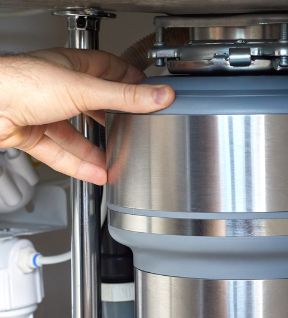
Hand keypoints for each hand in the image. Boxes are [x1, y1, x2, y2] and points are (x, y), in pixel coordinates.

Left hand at [0, 48, 173, 184]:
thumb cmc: (22, 83)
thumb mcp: (84, 90)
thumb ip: (125, 97)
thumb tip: (160, 96)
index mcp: (72, 68)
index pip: (108, 69)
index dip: (128, 79)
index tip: (147, 91)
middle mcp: (58, 89)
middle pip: (94, 106)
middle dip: (114, 121)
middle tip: (134, 131)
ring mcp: (45, 113)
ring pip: (78, 135)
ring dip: (98, 151)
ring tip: (117, 161)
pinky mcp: (35, 136)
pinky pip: (63, 154)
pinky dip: (81, 165)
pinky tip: (97, 173)